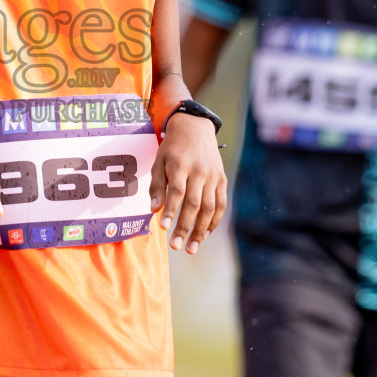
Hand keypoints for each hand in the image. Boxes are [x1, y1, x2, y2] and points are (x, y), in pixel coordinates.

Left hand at [149, 112, 226, 253]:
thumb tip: (154, 209)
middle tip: (176, 246)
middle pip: (194, 204)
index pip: (177, 191)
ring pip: (210, 208)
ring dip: (200, 230)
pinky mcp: (222, 180)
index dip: (171, 209)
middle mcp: (199, 171)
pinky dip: (213, 222)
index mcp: (181, 165)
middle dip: (185, 227)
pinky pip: (220, 205)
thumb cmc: (172, 148)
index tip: (163, 227)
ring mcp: (213, 177)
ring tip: (190, 248)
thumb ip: (156, 185)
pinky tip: (204, 235)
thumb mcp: (159, 160)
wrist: (195, 128)